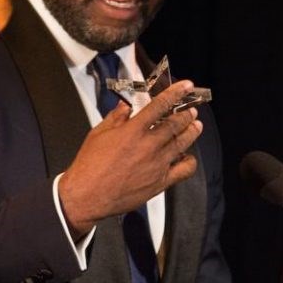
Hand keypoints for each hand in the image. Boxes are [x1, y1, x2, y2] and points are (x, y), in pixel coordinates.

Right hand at [58, 80, 202, 237]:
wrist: (86, 196)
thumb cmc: (89, 165)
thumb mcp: (98, 133)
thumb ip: (116, 117)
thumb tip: (126, 106)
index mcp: (133, 131)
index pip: (160, 105)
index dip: (176, 93)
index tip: (186, 86)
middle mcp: (148, 146)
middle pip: (176, 124)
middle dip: (186, 114)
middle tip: (191, 110)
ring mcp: (157, 165)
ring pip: (183, 144)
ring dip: (192, 132)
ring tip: (196, 126)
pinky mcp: (160, 182)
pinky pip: (184, 170)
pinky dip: (189, 161)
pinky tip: (187, 156)